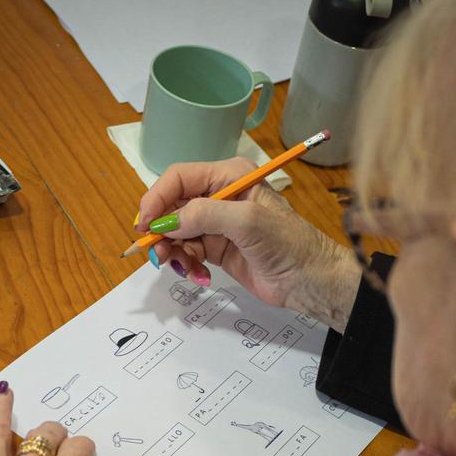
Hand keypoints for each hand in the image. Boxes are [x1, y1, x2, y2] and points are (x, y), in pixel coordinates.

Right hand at [138, 158, 361, 330]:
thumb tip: (167, 222)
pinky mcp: (216, 248)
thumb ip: (205, 215)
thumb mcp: (247, 222)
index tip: (145, 224)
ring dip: (173, 252)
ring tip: (185, 269)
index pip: (178, 178)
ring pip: (175, 233)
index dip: (157, 198)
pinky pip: (187, 252)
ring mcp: (216, 224)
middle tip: (158, 254)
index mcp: (228, 177)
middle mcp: (219, 196)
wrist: (310, 279)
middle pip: (172, 207)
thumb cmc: (288, 243)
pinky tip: (200, 276)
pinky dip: (187, 265)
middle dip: (161, 231)